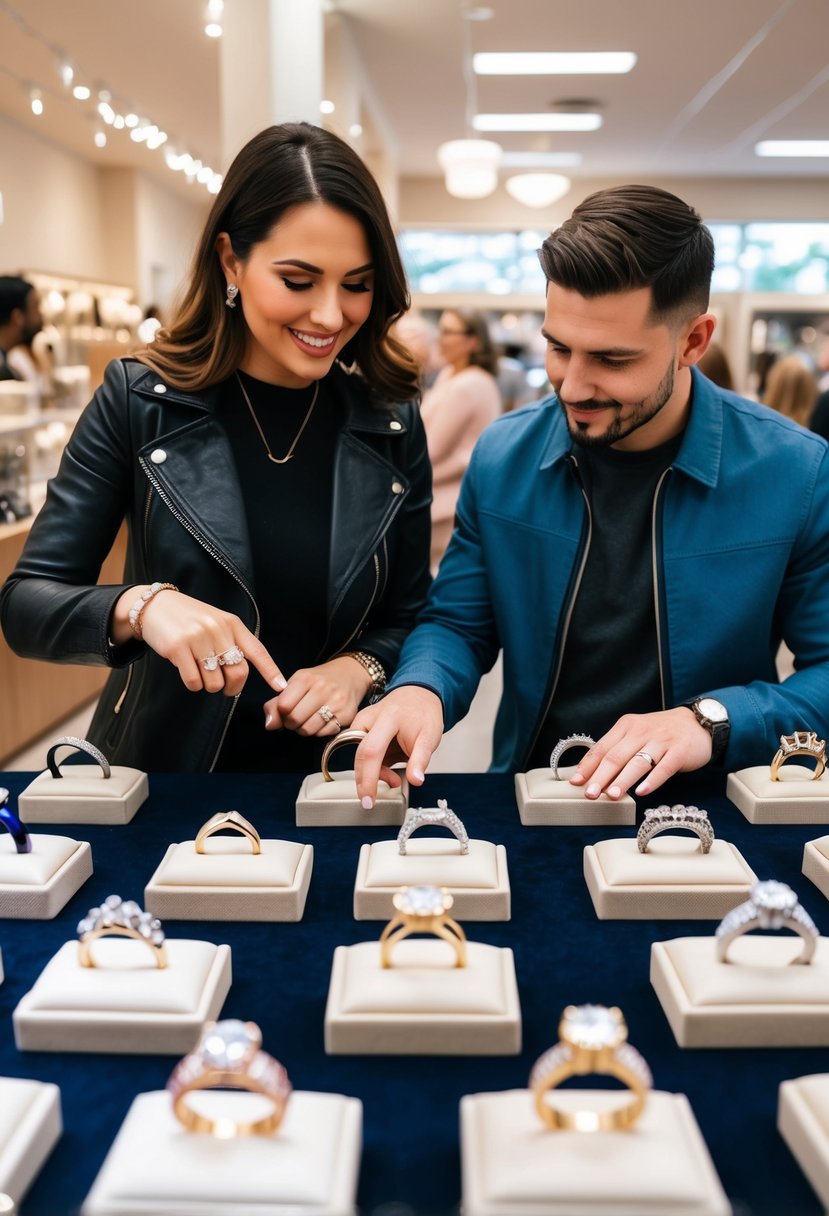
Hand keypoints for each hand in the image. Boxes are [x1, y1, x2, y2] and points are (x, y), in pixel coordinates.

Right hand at [114, 586, 284, 696]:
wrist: (155, 606)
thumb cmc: (189, 619)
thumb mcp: (216, 622)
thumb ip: (232, 642)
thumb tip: (241, 675)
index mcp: (232, 623)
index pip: (256, 651)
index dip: (270, 671)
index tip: (280, 687)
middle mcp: (218, 629)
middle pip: (238, 673)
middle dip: (232, 688)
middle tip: (224, 689)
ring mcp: (198, 638)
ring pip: (214, 682)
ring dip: (208, 686)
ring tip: (200, 673)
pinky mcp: (178, 647)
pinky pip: (194, 681)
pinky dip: (193, 685)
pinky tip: (188, 674)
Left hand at [262, 655, 372, 735]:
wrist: (350, 674)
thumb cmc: (318, 681)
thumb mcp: (296, 684)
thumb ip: (276, 704)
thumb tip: (269, 725)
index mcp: (306, 678)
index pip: (283, 705)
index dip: (281, 712)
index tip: (287, 709)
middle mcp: (323, 689)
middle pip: (294, 719)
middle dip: (291, 723)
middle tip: (297, 717)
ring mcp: (337, 702)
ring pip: (308, 730)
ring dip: (304, 729)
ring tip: (308, 719)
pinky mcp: (347, 715)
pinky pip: (323, 734)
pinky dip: (318, 731)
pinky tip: (322, 721)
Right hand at [349, 686, 443, 807]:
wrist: (419, 695)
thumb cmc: (424, 714)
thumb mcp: (430, 737)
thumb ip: (421, 760)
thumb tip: (416, 780)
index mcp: (388, 718)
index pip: (370, 752)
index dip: (367, 779)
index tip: (369, 799)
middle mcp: (369, 719)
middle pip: (359, 756)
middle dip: (367, 781)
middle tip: (378, 796)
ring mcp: (362, 722)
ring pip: (360, 756)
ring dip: (375, 772)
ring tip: (395, 777)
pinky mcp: (360, 728)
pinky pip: (363, 753)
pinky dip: (375, 765)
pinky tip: (389, 766)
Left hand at [569, 708, 712, 799]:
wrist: (697, 723)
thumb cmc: (660, 733)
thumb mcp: (636, 734)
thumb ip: (617, 750)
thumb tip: (594, 775)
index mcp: (626, 726)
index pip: (602, 747)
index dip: (587, 766)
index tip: (575, 782)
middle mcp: (641, 731)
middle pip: (616, 756)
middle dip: (601, 776)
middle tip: (590, 794)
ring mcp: (661, 741)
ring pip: (638, 762)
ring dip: (623, 780)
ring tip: (612, 795)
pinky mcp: (679, 752)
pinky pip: (664, 768)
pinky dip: (652, 780)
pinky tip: (642, 792)